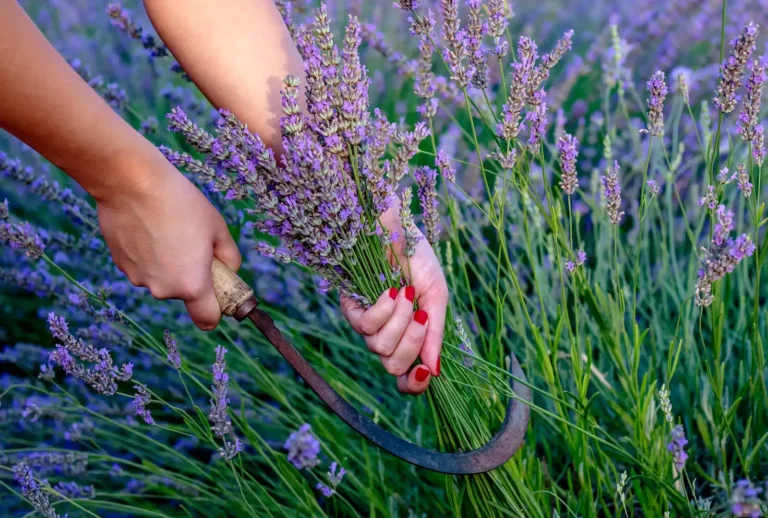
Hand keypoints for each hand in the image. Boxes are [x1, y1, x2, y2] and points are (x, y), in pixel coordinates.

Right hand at [96, 150, 240, 329]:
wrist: (132, 182)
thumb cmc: (181, 203)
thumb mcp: (218, 228)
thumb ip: (230, 257)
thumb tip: (229, 270)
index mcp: (191, 285)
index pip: (207, 320)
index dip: (217, 310)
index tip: (219, 293)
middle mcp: (163, 290)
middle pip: (184, 293)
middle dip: (192, 275)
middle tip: (192, 242)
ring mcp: (138, 278)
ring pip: (162, 278)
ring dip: (169, 263)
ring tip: (168, 229)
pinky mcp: (121, 264)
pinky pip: (144, 266)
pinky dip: (149, 254)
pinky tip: (149, 227)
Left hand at [341, 207, 447, 394]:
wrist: (396, 227)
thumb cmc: (417, 259)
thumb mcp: (436, 297)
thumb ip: (434, 335)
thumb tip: (435, 372)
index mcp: (409, 336)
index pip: (405, 376)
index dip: (413, 385)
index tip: (424, 374)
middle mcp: (386, 334)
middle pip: (393, 366)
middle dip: (412, 344)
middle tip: (421, 315)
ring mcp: (367, 323)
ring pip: (380, 348)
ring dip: (399, 321)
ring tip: (406, 293)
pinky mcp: (350, 308)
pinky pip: (366, 326)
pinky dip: (383, 309)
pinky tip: (390, 290)